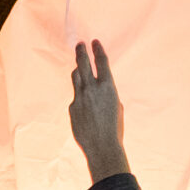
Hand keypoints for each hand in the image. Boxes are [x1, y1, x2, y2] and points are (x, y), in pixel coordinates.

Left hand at [68, 40, 129, 181]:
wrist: (102, 146)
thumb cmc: (114, 128)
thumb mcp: (116, 106)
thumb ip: (107, 93)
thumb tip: (98, 86)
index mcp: (108, 86)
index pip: (102, 62)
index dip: (98, 50)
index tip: (94, 42)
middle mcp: (92, 88)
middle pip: (84, 63)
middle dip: (82, 51)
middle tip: (80, 44)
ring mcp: (80, 97)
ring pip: (76, 76)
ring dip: (78, 69)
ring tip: (79, 66)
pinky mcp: (72, 107)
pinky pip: (76, 97)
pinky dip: (80, 97)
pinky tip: (86, 108)